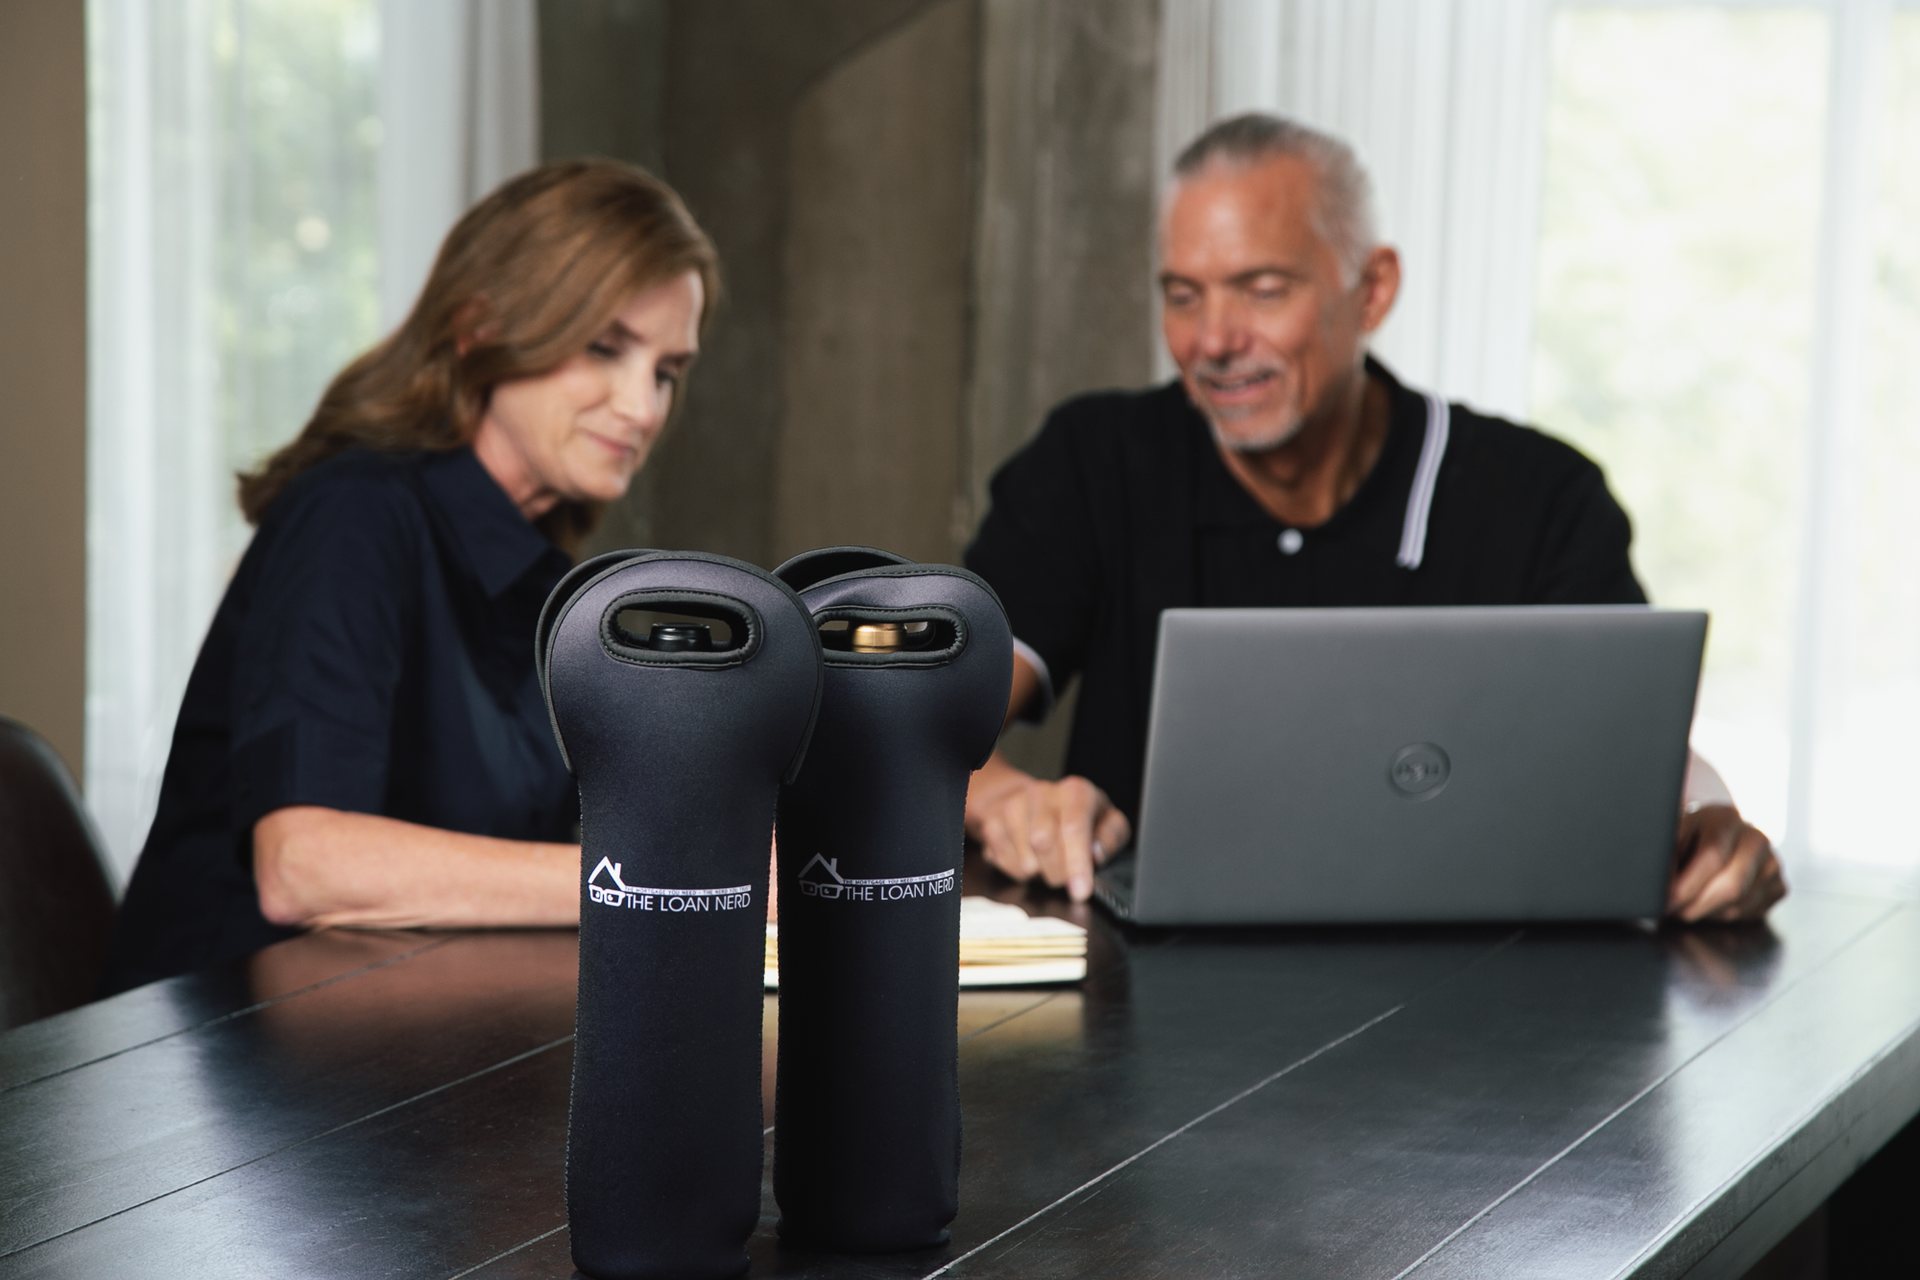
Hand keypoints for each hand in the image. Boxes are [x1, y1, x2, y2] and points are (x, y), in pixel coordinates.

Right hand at [966, 754, 1130, 900]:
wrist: (1034, 802)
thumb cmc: (1076, 817)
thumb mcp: (1107, 822)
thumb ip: (1111, 837)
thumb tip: (1097, 853)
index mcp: (1075, 791)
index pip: (1073, 828)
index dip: (1077, 864)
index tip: (1080, 892)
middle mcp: (1042, 793)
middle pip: (1044, 846)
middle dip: (1058, 874)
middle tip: (1065, 876)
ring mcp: (1012, 806)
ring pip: (1024, 861)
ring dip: (1039, 874)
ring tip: (1046, 862)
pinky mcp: (992, 823)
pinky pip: (1005, 864)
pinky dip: (1019, 872)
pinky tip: (1028, 858)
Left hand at [1667, 804, 1784, 922]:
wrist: (1720, 834)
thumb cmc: (1690, 835)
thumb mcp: (1673, 833)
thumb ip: (1664, 853)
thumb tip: (1654, 883)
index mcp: (1726, 818)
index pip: (1712, 857)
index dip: (1686, 885)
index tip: (1665, 900)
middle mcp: (1756, 839)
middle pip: (1731, 887)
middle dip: (1695, 907)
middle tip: (1671, 912)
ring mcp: (1772, 864)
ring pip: (1737, 905)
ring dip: (1705, 913)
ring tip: (1685, 904)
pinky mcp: (1779, 887)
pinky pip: (1748, 913)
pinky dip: (1722, 915)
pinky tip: (1709, 902)